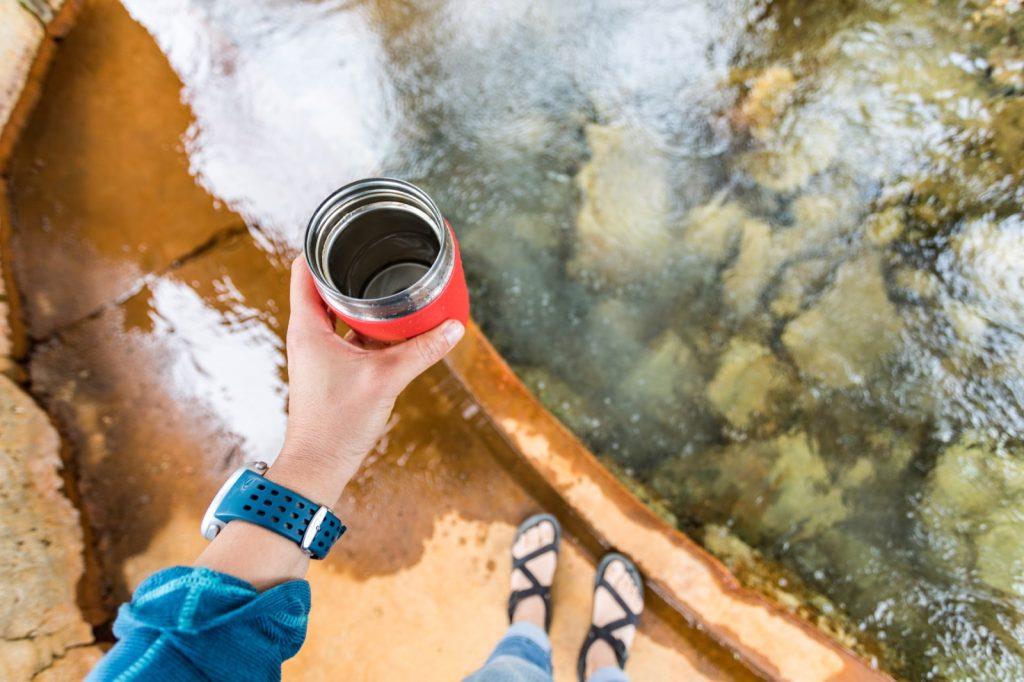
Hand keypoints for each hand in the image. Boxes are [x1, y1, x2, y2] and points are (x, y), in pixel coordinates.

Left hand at [267, 256, 464, 505]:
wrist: (319, 466)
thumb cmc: (337, 423)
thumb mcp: (386, 379)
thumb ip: (421, 351)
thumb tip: (454, 328)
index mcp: (307, 326)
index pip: (304, 268)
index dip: (323, 245)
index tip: (351, 231)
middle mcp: (308, 334)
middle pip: (325, 286)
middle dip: (353, 269)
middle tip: (384, 252)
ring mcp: (319, 352)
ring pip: (339, 313)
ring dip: (364, 301)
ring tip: (395, 285)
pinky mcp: (332, 369)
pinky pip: (351, 337)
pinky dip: (370, 328)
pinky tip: (396, 327)